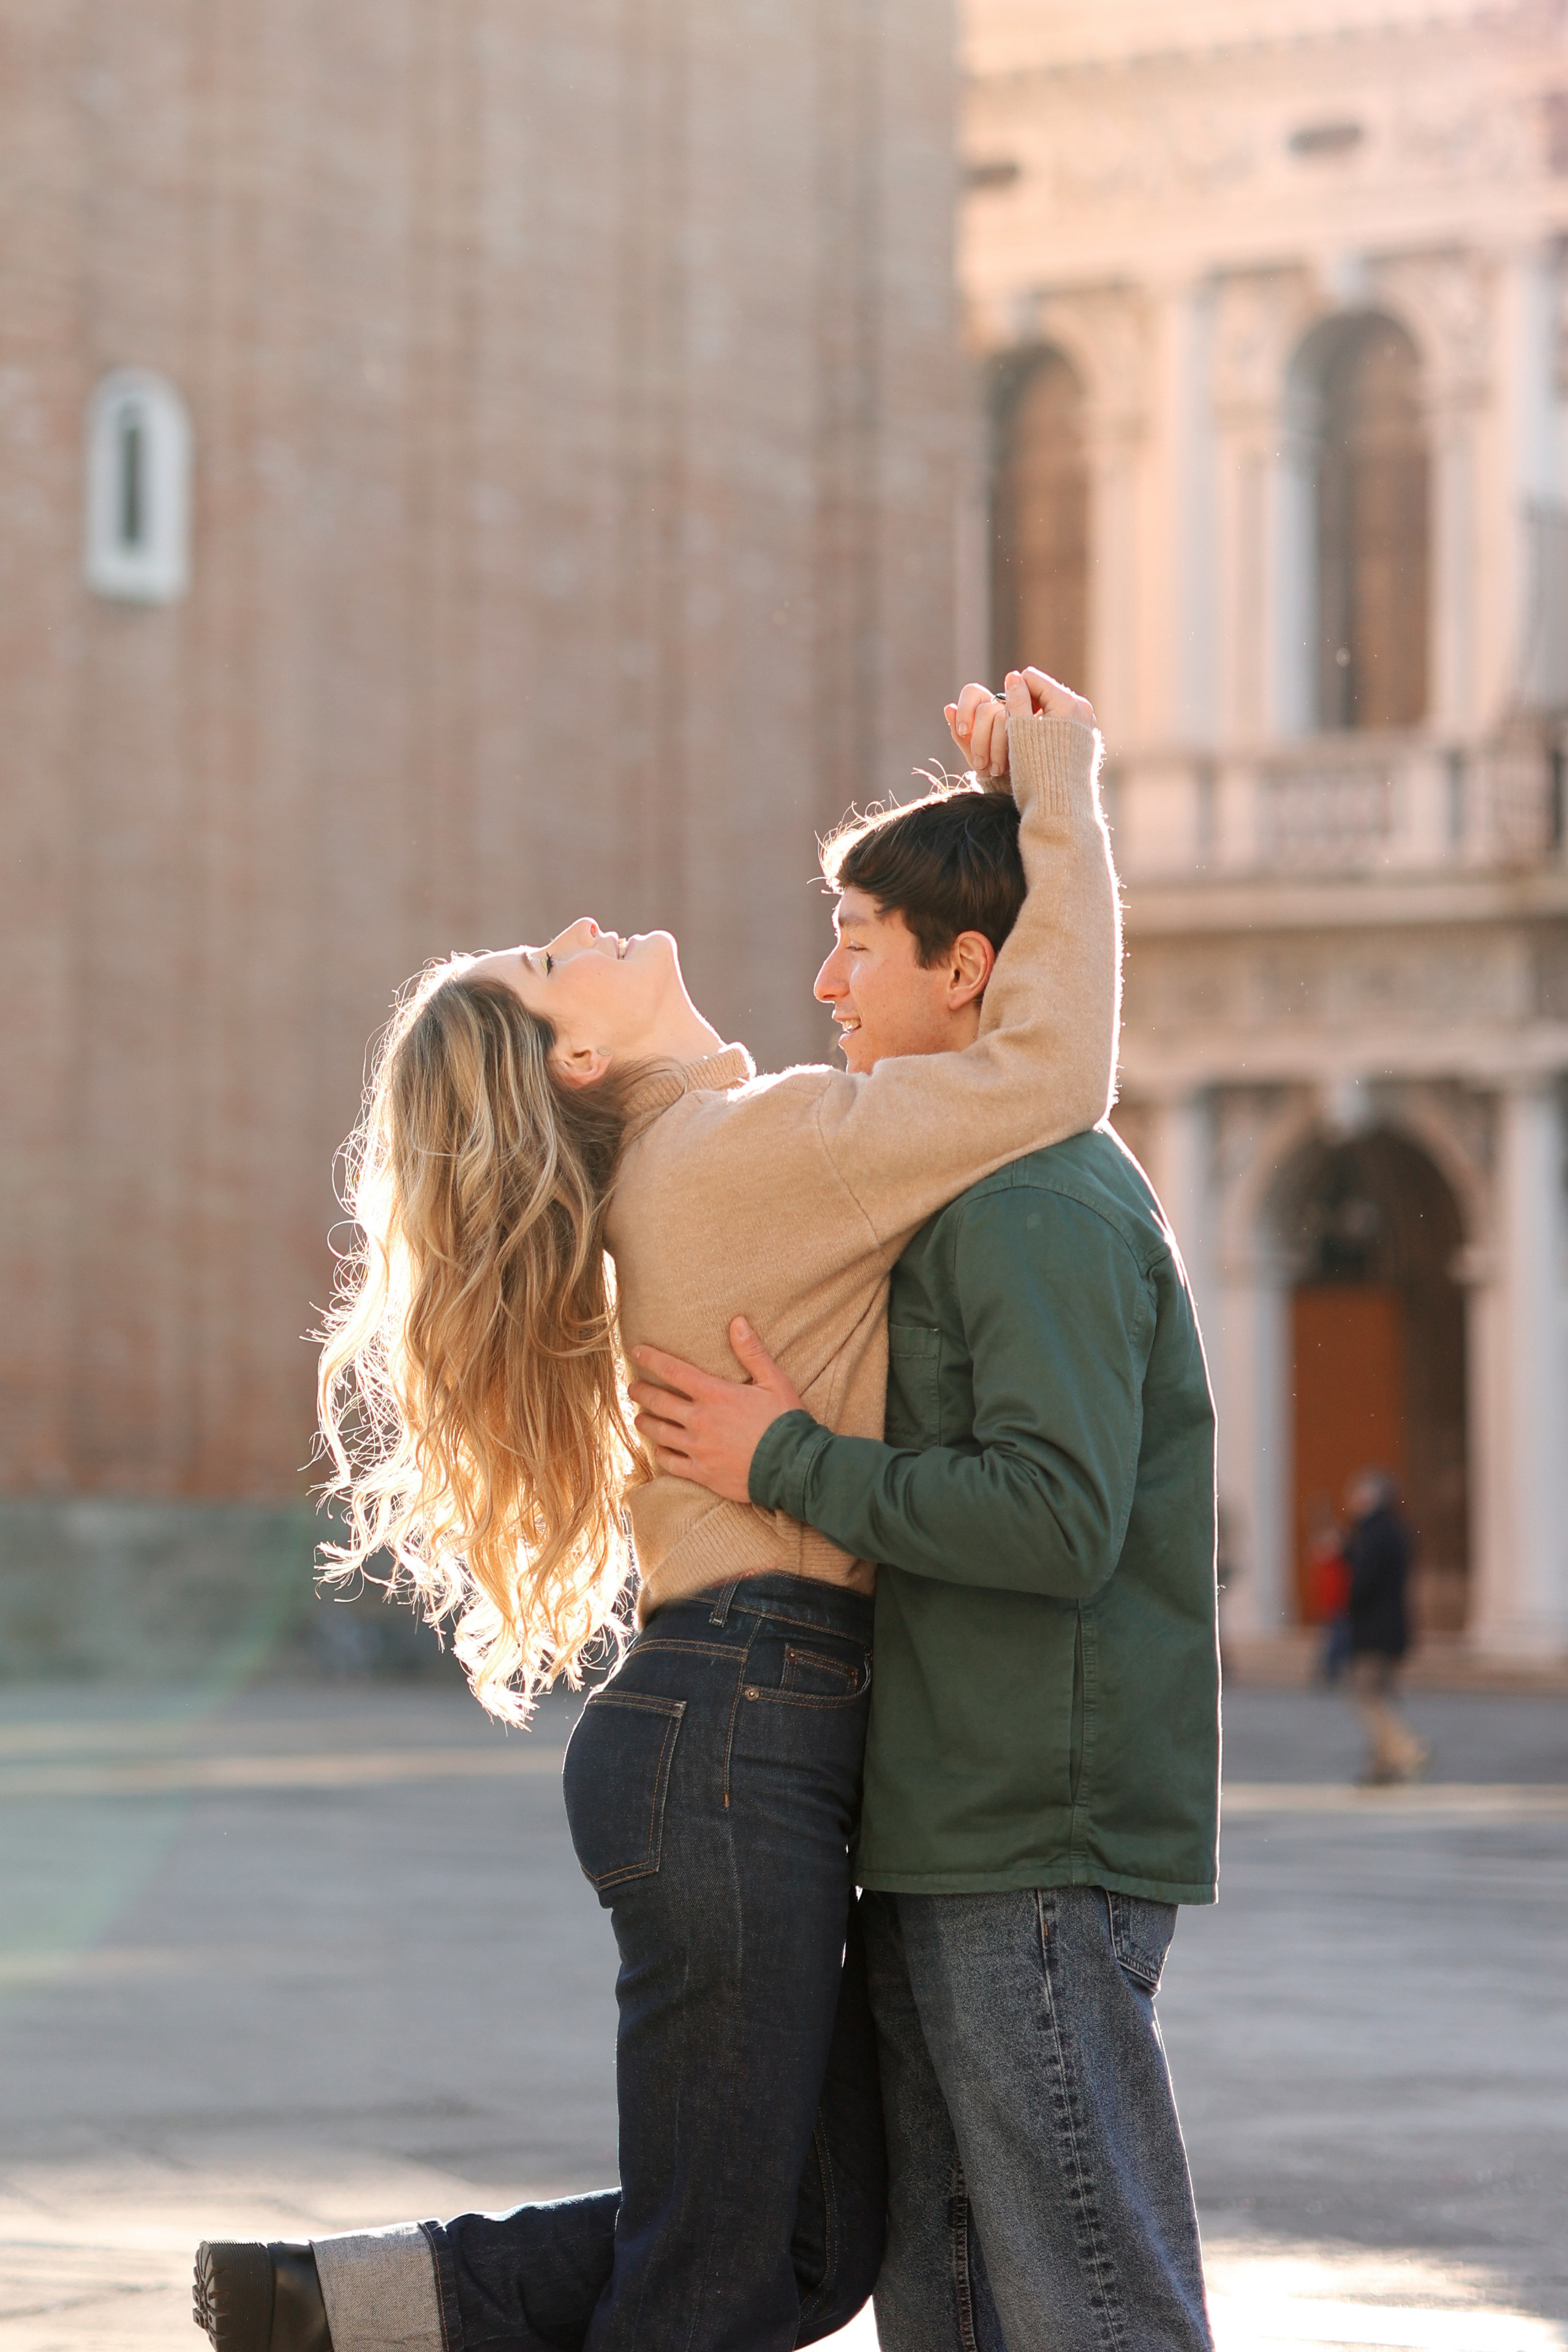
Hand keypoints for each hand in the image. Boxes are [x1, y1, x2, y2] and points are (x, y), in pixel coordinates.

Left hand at [628, 1320, 806, 1503]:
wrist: (793, 1467)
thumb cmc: (785, 1421)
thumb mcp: (773, 1380)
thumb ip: (752, 1351)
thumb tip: (737, 1322)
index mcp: (714, 1394)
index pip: (673, 1371)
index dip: (651, 1359)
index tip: (636, 1352)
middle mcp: (700, 1420)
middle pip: (659, 1402)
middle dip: (641, 1392)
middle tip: (632, 1388)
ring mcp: (698, 1448)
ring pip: (659, 1432)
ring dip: (646, 1422)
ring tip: (639, 1417)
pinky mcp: (702, 1473)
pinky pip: (671, 1463)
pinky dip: (661, 1454)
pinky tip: (658, 1449)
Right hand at [944, 668, 1094, 778]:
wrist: (1061, 810)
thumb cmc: (1036, 774)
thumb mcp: (1019, 733)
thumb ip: (1016, 701)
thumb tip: (1013, 677)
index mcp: (1067, 702)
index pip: (1030, 679)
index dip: (1012, 694)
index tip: (1005, 718)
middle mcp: (1081, 709)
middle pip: (1042, 692)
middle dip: (1024, 707)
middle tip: (1012, 734)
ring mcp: (1086, 725)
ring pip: (1049, 709)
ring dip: (1032, 720)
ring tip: (1022, 745)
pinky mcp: (1086, 740)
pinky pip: (1060, 724)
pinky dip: (1044, 732)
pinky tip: (1036, 751)